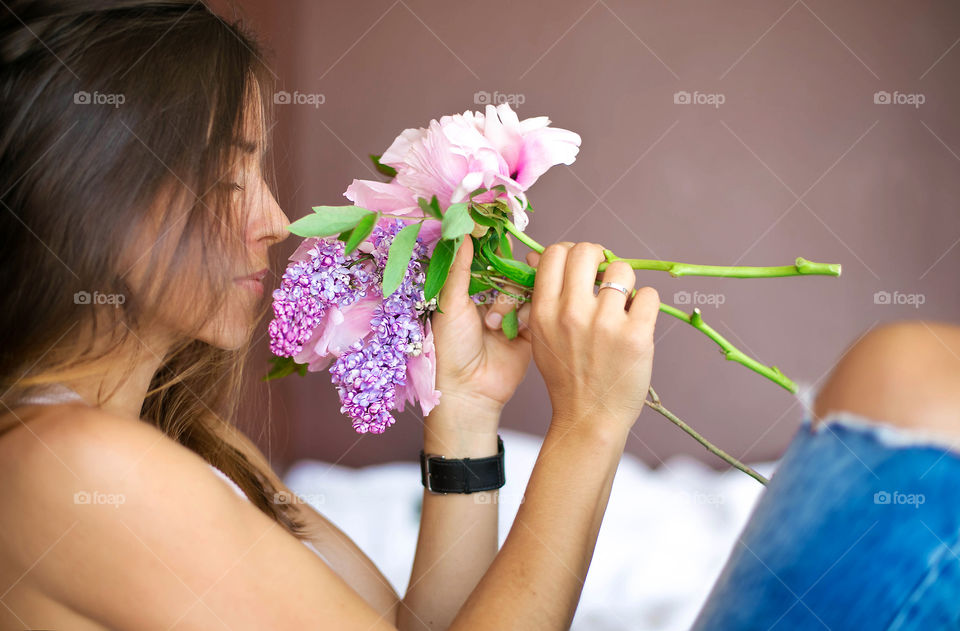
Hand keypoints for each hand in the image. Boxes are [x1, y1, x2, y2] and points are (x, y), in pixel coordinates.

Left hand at [430, 237, 534, 421]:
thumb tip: (463, 233)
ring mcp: (514, 316)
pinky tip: (515, 331)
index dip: (498, 251)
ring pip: (528, 289)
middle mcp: (494, 300)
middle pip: (514, 273)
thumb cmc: (450, 348)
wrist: (469, 390)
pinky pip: (539, 309)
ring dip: (513, 303)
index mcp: (472, 292)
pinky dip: (528, 315)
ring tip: (496, 325)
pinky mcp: (532, 331)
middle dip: (509, 281)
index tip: (504, 241)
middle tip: (502, 290)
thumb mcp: (450, 303)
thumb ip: (460, 268)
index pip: (491, 262)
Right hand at [527, 242, 658, 433]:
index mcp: (544, 311)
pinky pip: (648, 294)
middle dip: (599, 258)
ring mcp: (604, 324)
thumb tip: (546, 255)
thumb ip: (544, 297)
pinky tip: (637, 321)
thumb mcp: (542, 336)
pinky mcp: (636, 336)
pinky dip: (645, 304)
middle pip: (586, 251)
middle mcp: (571, 314)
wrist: (589, 418)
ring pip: (622, 269)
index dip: (570, 253)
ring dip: (625, 283)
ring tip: (621, 306)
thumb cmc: (566, 375)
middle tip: (604, 278)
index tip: (581, 269)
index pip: (555, 253)